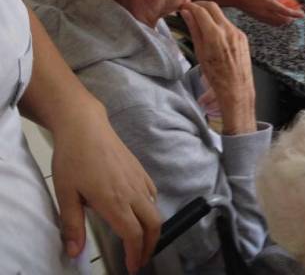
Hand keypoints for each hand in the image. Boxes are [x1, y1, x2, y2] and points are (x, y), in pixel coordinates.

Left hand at [51, 102, 160, 273]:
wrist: (86, 126)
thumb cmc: (73, 158)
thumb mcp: (66, 193)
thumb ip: (72, 225)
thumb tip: (74, 252)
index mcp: (115, 202)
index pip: (133, 235)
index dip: (136, 254)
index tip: (132, 267)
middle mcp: (132, 192)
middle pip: (153, 225)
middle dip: (151, 245)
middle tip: (141, 259)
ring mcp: (139, 180)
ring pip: (156, 210)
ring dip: (152, 228)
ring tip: (140, 239)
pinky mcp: (140, 170)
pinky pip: (152, 194)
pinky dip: (151, 209)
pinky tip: (138, 211)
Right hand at [180, 1, 255, 134]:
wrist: (237, 88)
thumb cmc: (215, 76)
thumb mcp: (200, 53)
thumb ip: (194, 30)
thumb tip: (186, 13)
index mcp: (215, 35)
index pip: (200, 10)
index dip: (190, 6)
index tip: (182, 7)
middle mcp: (228, 30)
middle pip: (212, 6)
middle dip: (200, 5)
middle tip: (190, 9)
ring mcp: (238, 32)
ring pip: (221, 15)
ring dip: (210, 14)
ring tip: (199, 21)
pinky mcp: (243, 36)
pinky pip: (229, 24)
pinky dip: (219, 23)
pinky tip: (213, 32)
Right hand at [233, 0, 303, 25]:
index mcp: (268, 3)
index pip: (285, 11)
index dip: (295, 14)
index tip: (301, 14)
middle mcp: (265, 12)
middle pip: (283, 21)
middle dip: (291, 18)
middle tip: (294, 11)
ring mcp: (262, 17)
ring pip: (278, 24)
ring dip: (285, 20)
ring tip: (287, 13)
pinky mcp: (259, 19)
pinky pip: (272, 23)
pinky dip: (278, 21)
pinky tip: (278, 14)